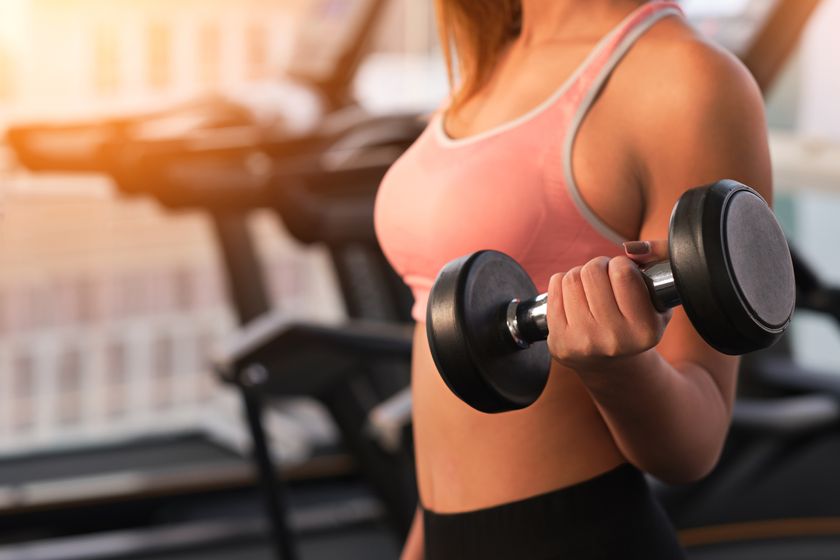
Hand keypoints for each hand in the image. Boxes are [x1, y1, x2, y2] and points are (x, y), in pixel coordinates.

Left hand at [545, 240, 672, 371]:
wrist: (610, 363)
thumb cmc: (635, 323)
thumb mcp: (659, 300)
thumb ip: (659, 264)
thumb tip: (633, 248)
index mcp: (644, 330)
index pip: (623, 272)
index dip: (620, 264)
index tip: (622, 273)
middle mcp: (614, 340)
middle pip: (592, 272)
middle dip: (598, 267)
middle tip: (604, 278)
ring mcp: (583, 342)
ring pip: (571, 278)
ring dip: (580, 275)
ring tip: (589, 288)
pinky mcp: (559, 342)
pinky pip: (554, 289)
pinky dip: (561, 283)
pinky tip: (573, 296)